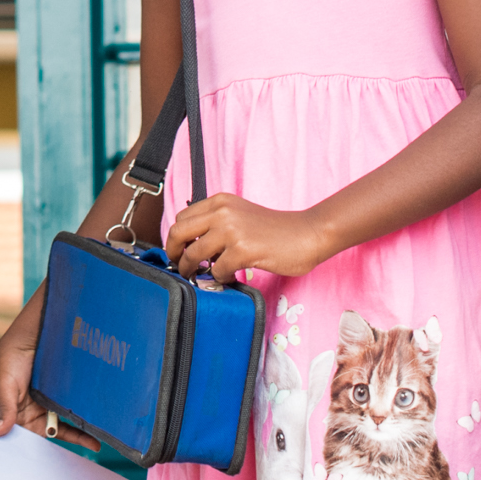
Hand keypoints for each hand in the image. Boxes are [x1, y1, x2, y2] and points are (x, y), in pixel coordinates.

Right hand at [0, 291, 98, 450]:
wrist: (36, 331)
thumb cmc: (11, 355)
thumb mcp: (4, 381)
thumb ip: (4, 408)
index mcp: (7, 411)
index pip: (14, 437)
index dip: (24, 450)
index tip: (37, 463)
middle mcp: (26, 412)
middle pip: (40, 437)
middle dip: (54, 449)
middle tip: (69, 461)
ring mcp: (44, 406)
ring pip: (59, 429)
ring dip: (74, 438)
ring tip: (93, 446)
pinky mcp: (60, 400)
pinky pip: (70, 419)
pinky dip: (80, 430)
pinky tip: (93, 438)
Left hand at [167, 196, 331, 281]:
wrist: (307, 233)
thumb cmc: (276, 229)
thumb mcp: (241, 214)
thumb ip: (217, 222)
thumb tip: (191, 245)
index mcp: (220, 201)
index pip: (182, 218)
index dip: (176, 238)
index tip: (178, 251)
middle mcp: (222, 212)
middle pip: (178, 233)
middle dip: (173, 254)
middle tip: (179, 267)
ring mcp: (232, 231)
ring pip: (193, 254)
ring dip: (192, 270)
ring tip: (199, 276)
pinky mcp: (243, 250)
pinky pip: (216, 270)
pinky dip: (219, 278)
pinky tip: (228, 277)